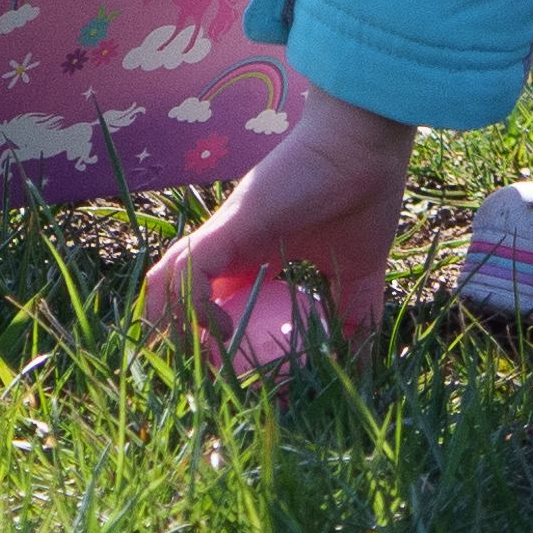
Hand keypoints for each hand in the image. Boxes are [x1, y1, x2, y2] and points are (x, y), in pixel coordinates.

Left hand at [140, 90, 415, 372]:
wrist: (364, 147)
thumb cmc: (362, 197)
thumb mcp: (358, 274)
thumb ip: (355, 318)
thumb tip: (361, 369)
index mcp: (253, 256)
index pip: (214, 305)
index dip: (214, 345)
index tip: (238, 382)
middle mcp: (228, 247)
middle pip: (176, 298)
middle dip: (176, 343)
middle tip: (201, 385)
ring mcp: (222, 236)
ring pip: (168, 285)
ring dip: (172, 329)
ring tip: (200, 367)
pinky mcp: (226, 227)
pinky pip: (188, 272)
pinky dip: (193, 307)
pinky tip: (220, 333)